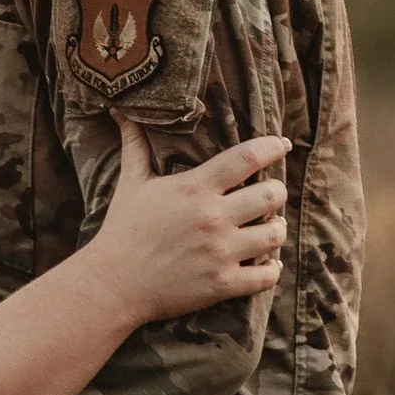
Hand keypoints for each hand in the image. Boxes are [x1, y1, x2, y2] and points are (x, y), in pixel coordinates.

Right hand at [83, 122, 288, 328]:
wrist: (113, 283)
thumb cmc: (122, 229)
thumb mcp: (131, 182)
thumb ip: (135, 144)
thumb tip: (120, 110)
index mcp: (194, 188)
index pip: (247, 158)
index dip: (272, 147)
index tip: (282, 145)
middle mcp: (212, 218)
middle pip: (273, 195)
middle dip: (276, 192)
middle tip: (269, 195)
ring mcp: (220, 253)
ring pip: (275, 235)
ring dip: (276, 229)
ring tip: (269, 228)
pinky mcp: (222, 284)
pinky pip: (267, 276)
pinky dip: (271, 270)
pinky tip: (265, 263)